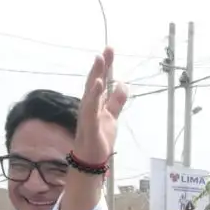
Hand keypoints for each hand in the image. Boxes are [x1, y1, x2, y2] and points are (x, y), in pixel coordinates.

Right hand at [76, 47, 126, 167]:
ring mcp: (87, 114)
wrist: (91, 159)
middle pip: (95, 81)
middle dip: (100, 66)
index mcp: (96, 103)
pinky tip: (97, 84)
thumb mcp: (112, 116)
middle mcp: (89, 105)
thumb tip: (122, 84)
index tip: (110, 50)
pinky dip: (94, 95)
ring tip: (100, 60)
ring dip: (95, 75)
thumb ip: (116, 101)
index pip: (101, 81)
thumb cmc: (99, 137)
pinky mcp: (89, 124)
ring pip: (91, 92)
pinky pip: (90, 108)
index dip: (105, 66)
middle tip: (106, 49)